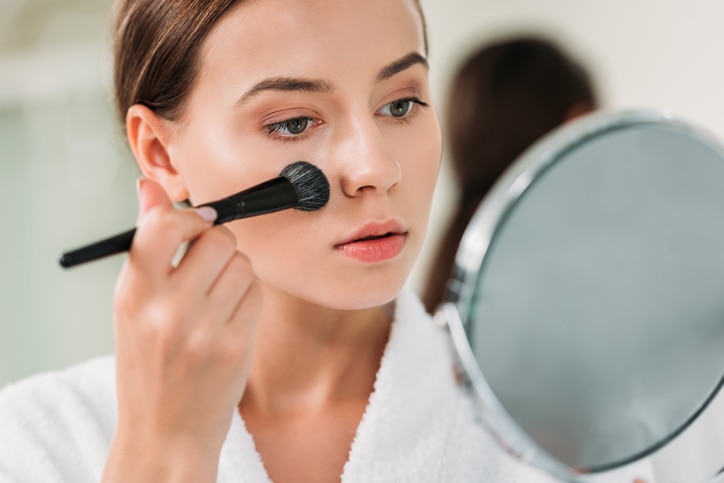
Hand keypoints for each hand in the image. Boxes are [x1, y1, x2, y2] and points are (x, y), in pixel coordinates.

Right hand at [103, 179, 260, 482]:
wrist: (165, 432)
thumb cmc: (148, 365)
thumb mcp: (132, 307)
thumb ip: (146, 246)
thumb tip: (148, 187)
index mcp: (132, 295)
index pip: (163, 227)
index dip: (187, 216)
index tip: (193, 225)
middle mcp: (166, 310)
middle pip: (217, 238)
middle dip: (219, 243)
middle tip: (209, 264)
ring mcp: (204, 330)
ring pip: (242, 263)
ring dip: (236, 270)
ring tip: (217, 296)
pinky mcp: (236, 346)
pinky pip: (256, 291)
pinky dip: (248, 295)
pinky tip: (231, 316)